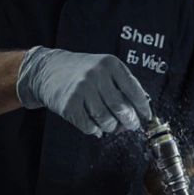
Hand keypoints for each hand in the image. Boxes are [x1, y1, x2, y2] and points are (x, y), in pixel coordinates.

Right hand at [16, 47, 151, 136]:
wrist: (47, 70)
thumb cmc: (82, 72)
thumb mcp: (104, 69)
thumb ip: (123, 86)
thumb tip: (140, 113)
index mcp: (110, 64)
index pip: (134, 91)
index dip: (142, 108)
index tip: (145, 117)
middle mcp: (96, 75)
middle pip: (121, 109)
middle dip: (130, 122)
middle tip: (131, 125)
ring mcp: (81, 89)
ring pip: (106, 120)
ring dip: (111, 127)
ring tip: (110, 125)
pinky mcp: (69, 104)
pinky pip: (89, 127)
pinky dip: (95, 130)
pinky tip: (95, 126)